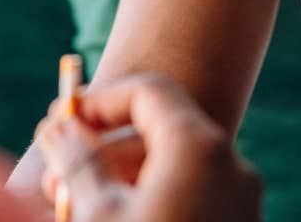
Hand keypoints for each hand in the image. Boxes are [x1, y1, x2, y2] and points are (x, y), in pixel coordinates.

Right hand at [34, 73, 262, 221]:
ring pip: (176, 168)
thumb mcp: (96, 214)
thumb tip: (58, 126)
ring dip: (125, 179)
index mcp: (198, 148)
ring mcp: (242, 201)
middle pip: (162, 130)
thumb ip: (77, 162)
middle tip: (57, 179)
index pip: (148, 92)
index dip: (101, 100)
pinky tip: (115, 220)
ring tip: (77, 208)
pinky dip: (154, 200)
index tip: (63, 122)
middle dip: (106, 148)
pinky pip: (194, 196)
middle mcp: (232, 166)